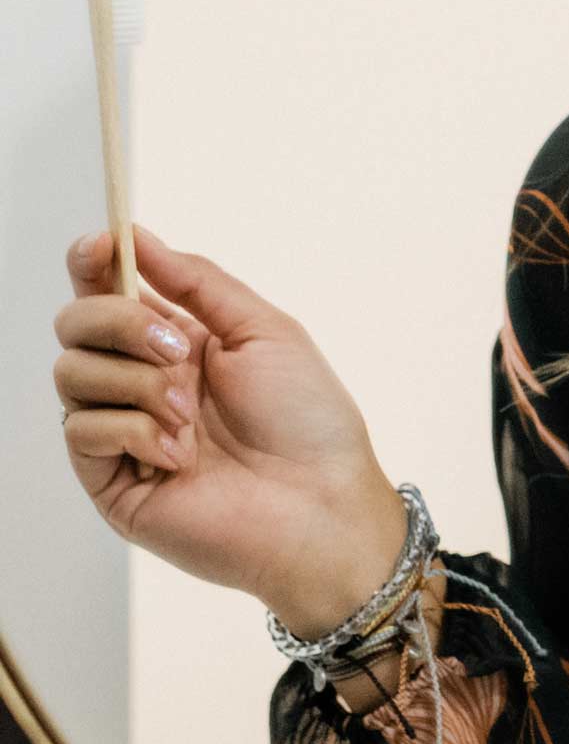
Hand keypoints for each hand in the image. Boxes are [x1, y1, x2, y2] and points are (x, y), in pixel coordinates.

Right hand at [53, 225, 408, 632]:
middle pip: (77, 324)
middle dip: (123, 322)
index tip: (100, 245)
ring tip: (192, 415)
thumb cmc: (309, 421)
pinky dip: (134, 431)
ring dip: (139, 383)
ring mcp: (123, 431)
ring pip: (72, 372)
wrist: (320, 506)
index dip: (95, 263)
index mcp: (180, 343)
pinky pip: (82, 429)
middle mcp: (143, 381)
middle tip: (181, 350)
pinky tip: (179, 455)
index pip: (110, 292)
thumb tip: (136, 237)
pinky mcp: (110, 479)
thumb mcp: (265, 330)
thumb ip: (198, 282)